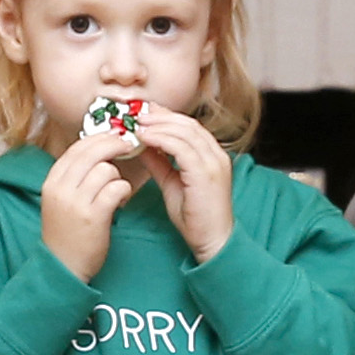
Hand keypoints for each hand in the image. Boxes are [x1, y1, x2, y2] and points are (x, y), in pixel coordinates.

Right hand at [36, 125, 142, 283]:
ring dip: (118, 177)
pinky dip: (123, 191)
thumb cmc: (66, 231)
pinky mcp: (93, 216)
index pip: (77, 147)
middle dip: (114, 145)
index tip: (114, 136)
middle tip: (128, 146)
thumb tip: (98, 150)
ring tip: (117, 191)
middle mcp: (61, 187)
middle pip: (92, 151)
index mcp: (52, 180)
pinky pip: (116, 188)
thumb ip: (74, 176)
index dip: (99, 138)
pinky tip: (121, 201)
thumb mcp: (60, 199)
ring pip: (106, 169)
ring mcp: (76, 202)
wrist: (62, 265)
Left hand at [130, 108, 237, 261]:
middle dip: (161, 116)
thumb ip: (159, 163)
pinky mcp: (205, 173)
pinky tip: (145, 139)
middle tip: (137, 115)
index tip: (145, 114)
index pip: (190, 126)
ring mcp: (213, 163)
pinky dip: (161, 139)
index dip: (166, 117)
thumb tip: (142, 147)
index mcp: (212, 156)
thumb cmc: (195, 217)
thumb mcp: (172, 183)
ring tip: (138, 125)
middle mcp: (217, 155)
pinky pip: (182, 148)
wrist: (212, 241)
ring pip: (185, 131)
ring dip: (159, 125)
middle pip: (187, 124)